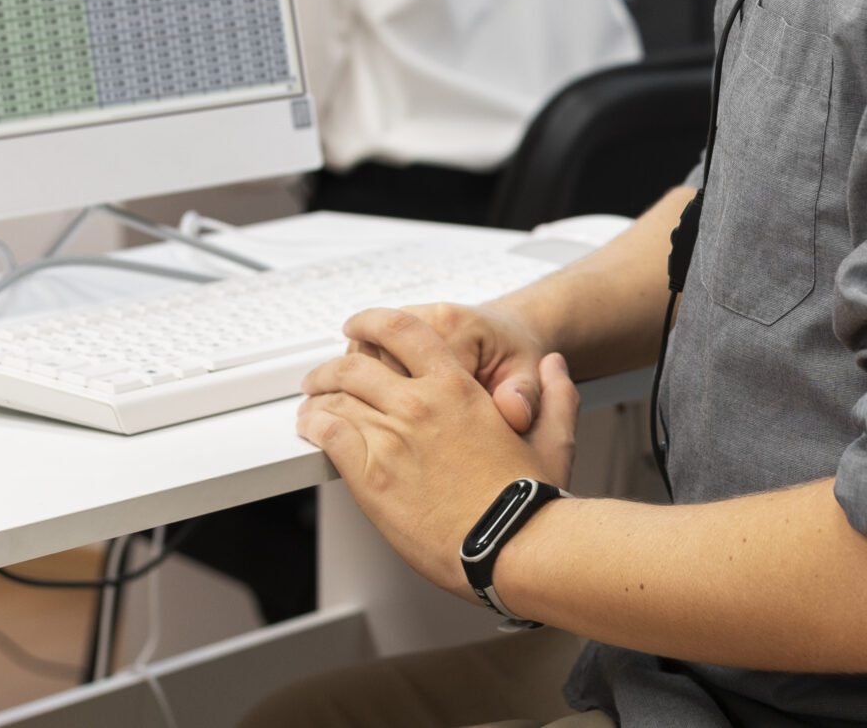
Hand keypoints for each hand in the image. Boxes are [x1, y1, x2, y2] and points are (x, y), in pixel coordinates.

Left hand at [298, 309, 580, 597]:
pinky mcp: (372, 475)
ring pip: (336, 398)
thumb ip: (555, 395)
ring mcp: (393, 438)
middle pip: (355, 365)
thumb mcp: (553, 438)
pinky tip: (312, 429)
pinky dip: (314, 426)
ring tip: (311, 404)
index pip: (402, 330)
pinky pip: (328, 434)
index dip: (371, 321)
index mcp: (457, 387)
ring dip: (318, 397)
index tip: (358, 326)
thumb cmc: (530, 502)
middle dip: (332, 367)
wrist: (511, 546)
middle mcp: (419, 403)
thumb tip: (555, 367)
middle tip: (322, 375)